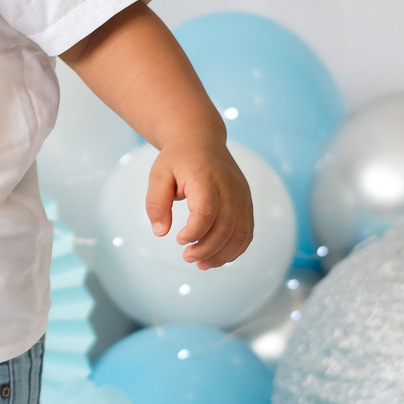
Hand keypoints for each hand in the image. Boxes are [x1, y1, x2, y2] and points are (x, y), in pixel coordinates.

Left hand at [145, 139, 253, 269]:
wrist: (201, 139)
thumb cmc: (177, 158)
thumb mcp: (158, 174)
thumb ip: (156, 203)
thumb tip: (160, 232)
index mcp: (206, 177)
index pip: (207, 211)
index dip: (195, 231)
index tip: (179, 240)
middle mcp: (230, 186)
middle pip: (225, 226)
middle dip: (207, 248)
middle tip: (187, 257)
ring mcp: (242, 195)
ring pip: (240, 233)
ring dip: (223, 255)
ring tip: (202, 264)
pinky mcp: (247, 202)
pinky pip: (247, 232)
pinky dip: (235, 249)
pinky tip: (217, 258)